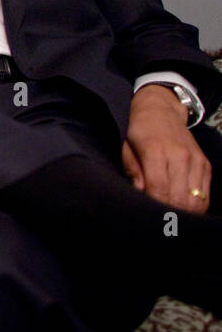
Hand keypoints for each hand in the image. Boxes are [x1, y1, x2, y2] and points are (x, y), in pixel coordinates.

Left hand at [122, 84, 209, 210]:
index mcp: (156, 153)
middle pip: (180, 199)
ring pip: (196, 200)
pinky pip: (205, 194)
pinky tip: (183, 207)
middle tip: (159, 220)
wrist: (162, 111)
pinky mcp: (205, 164)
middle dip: (169, 214)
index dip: (155, 206)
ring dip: (184, 213)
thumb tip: (141, 194)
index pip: (159, 190)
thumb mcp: (127, 149)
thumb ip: (133, 172)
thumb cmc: (140, 132)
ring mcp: (195, 161)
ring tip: (171, 216)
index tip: (147, 215)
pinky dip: (196, 205)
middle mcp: (179, 157)